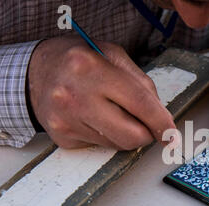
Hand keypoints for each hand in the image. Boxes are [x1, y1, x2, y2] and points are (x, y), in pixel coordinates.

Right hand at [28, 36, 175, 149]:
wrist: (36, 72)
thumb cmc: (80, 61)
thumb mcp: (112, 55)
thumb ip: (141, 83)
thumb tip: (161, 116)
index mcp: (91, 68)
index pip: (139, 103)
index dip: (161, 122)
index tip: (172, 133)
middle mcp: (75, 96)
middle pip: (131, 135)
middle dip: (147, 134)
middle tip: (147, 124)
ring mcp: (66, 120)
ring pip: (118, 145)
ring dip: (127, 134)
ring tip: (114, 112)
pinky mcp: (62, 138)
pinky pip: (101, 147)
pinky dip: (108, 136)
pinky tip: (96, 118)